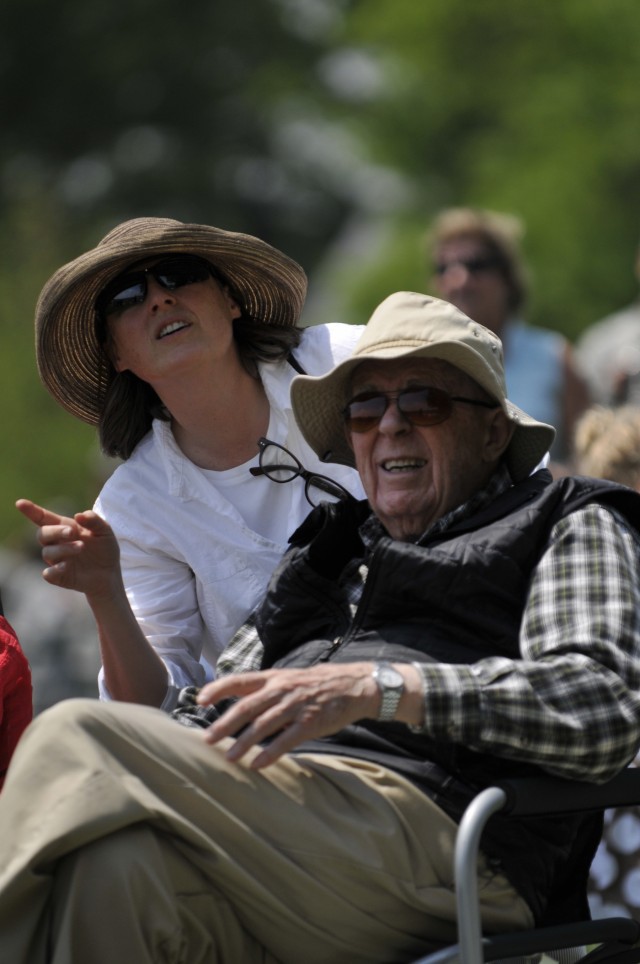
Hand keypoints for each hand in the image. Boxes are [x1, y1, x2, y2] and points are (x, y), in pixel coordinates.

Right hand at [16, 499, 122, 600]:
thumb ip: (94, 520)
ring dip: (64, 549)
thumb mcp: (105, 531)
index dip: (31, 511)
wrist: (110, 573)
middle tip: (72, 532)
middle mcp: (57, 543)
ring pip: (48, 553)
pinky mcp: (59, 576)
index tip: (20, 503)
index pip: (43, 518)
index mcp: (65, 528)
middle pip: (42, 534)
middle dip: (55, 532)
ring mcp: (57, 560)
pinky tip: (66, 566)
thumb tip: (79, 515)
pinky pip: (48, 573)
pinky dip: (54, 570)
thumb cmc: (105, 548)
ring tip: (81, 547)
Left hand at [197, 662, 379, 768]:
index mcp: (274, 677)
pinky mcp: (311, 723)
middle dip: (225, 724)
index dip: (218, 689)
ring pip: (264, 725)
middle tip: (207, 739)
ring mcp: (296, 706)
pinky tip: (257, 765)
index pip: (240, 680)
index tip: (199, 700)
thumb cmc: (316, 685)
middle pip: (247, 707)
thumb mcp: (288, 678)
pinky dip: (270, 753)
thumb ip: (265, 690)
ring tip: (229, 757)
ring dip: (244, 743)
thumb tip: (237, 701)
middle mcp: (282, 690)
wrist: (353, 685)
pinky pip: (286, 740)